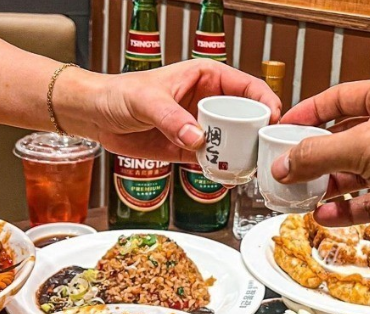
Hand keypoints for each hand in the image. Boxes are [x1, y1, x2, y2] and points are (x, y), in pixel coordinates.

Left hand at [59, 59, 280, 162]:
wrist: (96, 117)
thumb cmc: (118, 94)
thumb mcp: (146, 101)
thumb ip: (172, 119)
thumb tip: (197, 138)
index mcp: (206, 78)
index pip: (246, 87)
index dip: (264, 101)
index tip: (272, 118)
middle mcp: (208, 103)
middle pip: (244, 118)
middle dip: (256, 134)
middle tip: (261, 150)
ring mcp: (200, 128)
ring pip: (232, 142)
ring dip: (241, 156)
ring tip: (248, 167)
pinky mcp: (190, 150)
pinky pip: (213, 161)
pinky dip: (221, 170)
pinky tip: (227, 178)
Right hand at [274, 76, 369, 256]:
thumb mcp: (364, 145)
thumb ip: (317, 154)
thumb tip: (284, 163)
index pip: (339, 100)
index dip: (309, 113)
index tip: (283, 128)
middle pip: (344, 142)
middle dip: (314, 158)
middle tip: (287, 171)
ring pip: (355, 176)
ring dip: (327, 188)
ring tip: (299, 197)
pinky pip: (369, 203)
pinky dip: (346, 211)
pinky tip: (325, 216)